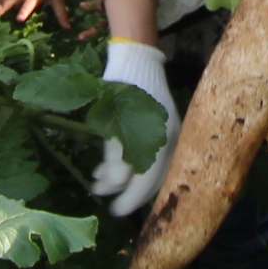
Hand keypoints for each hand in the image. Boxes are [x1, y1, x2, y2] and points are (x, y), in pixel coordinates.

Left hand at [90, 38, 177, 216]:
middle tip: (104, 198)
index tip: (114, 211)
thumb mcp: (113, 121)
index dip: (131, 198)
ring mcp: (167, 134)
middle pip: (150, 178)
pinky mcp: (161, 128)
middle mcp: (170, 140)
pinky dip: (127, 164)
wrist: (136, 57)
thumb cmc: (123, 86)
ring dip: (122, 177)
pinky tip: (106, 166)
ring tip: (97, 180)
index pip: (149, 180)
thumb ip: (116, 155)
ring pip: (147, 168)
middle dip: (125, 190)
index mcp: (163, 139)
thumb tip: (115, 184)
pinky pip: (148, 155)